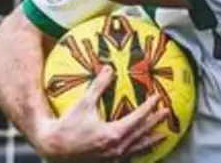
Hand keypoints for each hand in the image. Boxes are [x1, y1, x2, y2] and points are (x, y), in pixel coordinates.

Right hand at [35, 66, 167, 161]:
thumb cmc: (67, 125)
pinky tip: (142, 147)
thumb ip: (98, 85)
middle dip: (155, 122)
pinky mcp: (107, 161)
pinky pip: (128, 155)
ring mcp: (112, 156)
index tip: (158, 97)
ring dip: (151, 140)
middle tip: (167, 112)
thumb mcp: (83, 104)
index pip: (138, 118)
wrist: (52, 148)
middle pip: (142, 133)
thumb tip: (109, 68)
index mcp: (113, 133)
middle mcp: (116, 147)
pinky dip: (138, 149)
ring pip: (137, 148)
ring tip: (163, 135)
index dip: (149, 107)